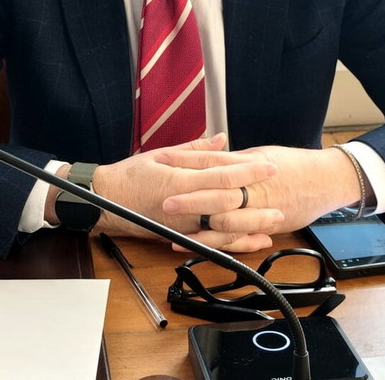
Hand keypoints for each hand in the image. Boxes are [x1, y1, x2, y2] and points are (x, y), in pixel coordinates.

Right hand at [91, 134, 283, 252]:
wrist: (105, 202)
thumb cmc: (131, 176)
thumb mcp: (161, 154)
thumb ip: (195, 150)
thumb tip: (223, 140)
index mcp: (179, 181)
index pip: (221, 175)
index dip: (247, 170)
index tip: (268, 165)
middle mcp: (184, 206)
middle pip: (228, 203)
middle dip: (257, 197)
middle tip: (279, 190)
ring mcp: (184, 226)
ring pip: (224, 227)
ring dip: (252, 223)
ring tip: (275, 218)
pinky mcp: (183, 237)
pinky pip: (214, 242)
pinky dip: (236, 243)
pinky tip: (254, 240)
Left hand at [157, 144, 360, 237]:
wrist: (326, 180)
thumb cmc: (294, 165)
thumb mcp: (261, 154)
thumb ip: (234, 160)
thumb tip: (210, 157)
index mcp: (249, 165)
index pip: (212, 164)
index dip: (187, 163)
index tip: (163, 162)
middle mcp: (253, 189)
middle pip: (216, 195)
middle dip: (189, 200)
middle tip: (164, 202)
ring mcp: (260, 210)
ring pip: (224, 222)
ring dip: (197, 229)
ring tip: (171, 232)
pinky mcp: (265, 227)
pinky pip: (237, 238)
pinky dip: (216, 243)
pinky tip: (196, 245)